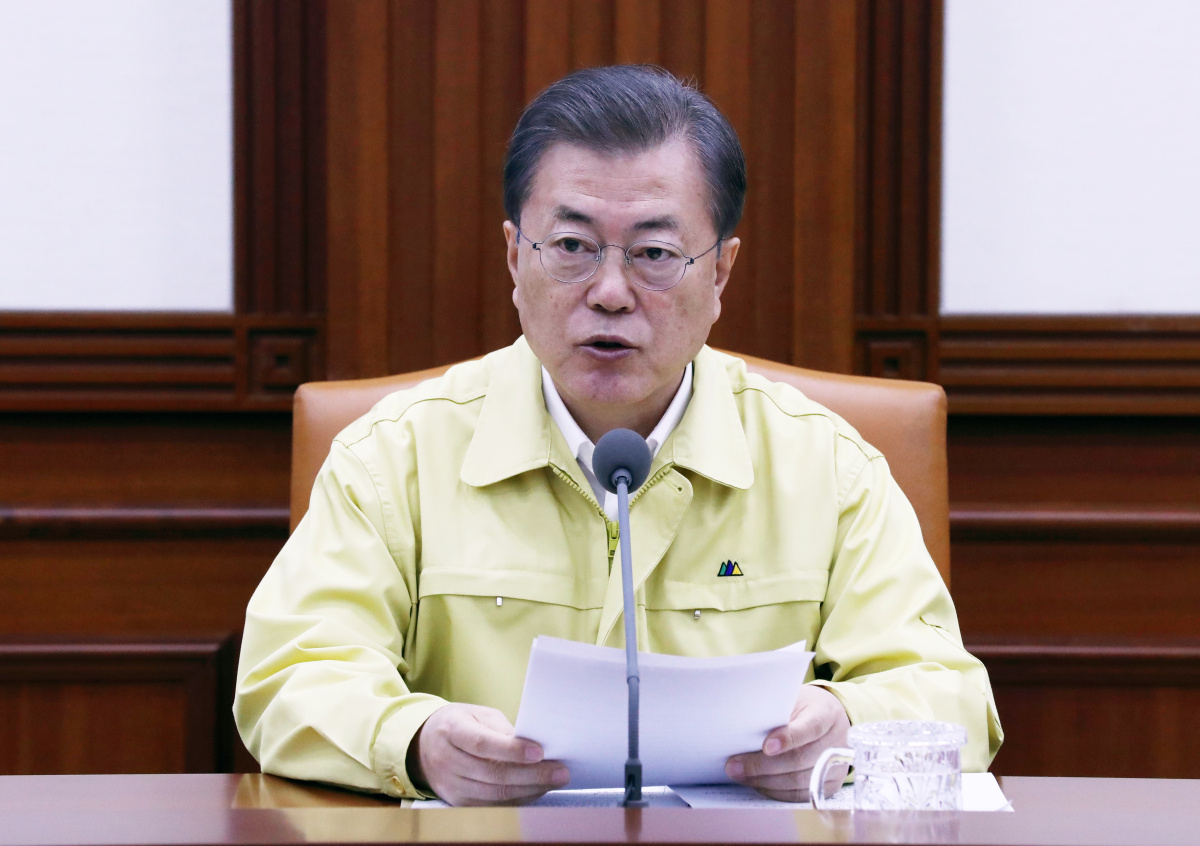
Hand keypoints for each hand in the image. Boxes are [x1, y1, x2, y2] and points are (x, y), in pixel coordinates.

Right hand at [407, 703, 569, 804]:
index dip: (512, 750)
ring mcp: (450, 785)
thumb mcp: (477, 715)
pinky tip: (536, 791)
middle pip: (492, 774)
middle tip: (561, 772)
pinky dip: (517, 800)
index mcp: (451, 731)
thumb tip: (533, 747)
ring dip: (529, 790)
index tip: (540, 752)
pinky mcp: (457, 802)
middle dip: (531, 775)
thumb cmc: (459, 724)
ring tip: (554, 782)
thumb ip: (502, 729)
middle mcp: (447, 760)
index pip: (482, 744)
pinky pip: (491, 806)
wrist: (422, 745)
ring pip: (494, 795)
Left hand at [724, 685, 850, 801]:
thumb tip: (744, 727)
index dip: (789, 738)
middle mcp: (836, 742)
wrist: (833, 720)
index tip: (766, 746)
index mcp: (827, 714)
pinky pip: (800, 795)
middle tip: (734, 766)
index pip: (811, 727)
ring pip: (798, 781)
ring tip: (739, 775)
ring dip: (764, 781)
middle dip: (763, 765)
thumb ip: (776, 711)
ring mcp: (835, 767)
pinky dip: (775, 791)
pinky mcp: (829, 785)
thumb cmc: (805, 707)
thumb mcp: (794, 698)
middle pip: (800, 759)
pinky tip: (756, 783)